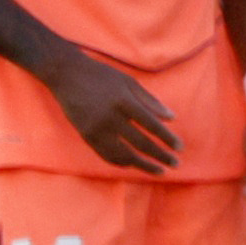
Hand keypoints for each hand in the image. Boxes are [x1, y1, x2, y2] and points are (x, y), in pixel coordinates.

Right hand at [47, 53, 181, 173]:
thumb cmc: (102, 75)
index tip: (179, 148)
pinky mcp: (85, 135)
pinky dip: (121, 162)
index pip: (151, 126)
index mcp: (124, 102)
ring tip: (159, 170)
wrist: (65, 74)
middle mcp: (110, 118)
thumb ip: (150, 101)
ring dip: (143, 165)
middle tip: (176, 164)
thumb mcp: (129, 82)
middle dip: (160, 156)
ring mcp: (96, 129)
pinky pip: (105, 155)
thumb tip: (172, 118)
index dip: (167, 139)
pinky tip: (134, 165)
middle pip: (140, 143)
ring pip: (123, 155)